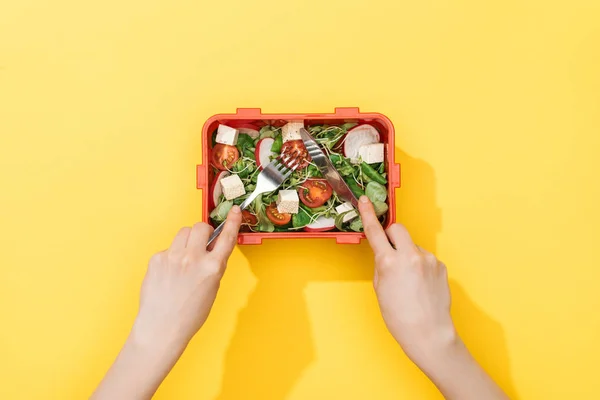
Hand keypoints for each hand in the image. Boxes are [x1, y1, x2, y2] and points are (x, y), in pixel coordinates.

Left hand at [92, 207, 241, 399]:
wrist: (161, 327)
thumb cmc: (188, 315)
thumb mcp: (212, 289)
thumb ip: (214, 266)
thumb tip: (212, 249)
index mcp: (212, 268)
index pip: (226, 238)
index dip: (232, 222)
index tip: (235, 211)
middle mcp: (193, 258)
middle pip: (200, 227)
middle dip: (202, 233)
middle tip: (201, 244)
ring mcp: (173, 257)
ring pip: (183, 233)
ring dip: (187, 240)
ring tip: (184, 259)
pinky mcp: (157, 259)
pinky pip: (168, 248)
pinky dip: (171, 256)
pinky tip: (169, 274)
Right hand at [358, 196, 455, 366]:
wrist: (428, 332)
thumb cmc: (400, 316)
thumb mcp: (380, 288)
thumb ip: (381, 265)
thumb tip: (384, 253)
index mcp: (389, 262)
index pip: (375, 231)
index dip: (368, 214)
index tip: (365, 201)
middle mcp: (410, 256)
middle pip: (398, 229)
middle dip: (392, 236)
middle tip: (390, 252)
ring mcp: (428, 259)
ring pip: (413, 245)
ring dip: (408, 255)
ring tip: (409, 281)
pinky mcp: (440, 265)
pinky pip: (425, 258)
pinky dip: (420, 266)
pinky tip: (420, 284)